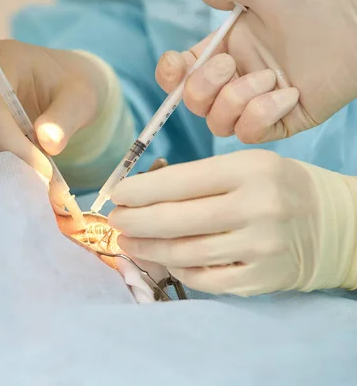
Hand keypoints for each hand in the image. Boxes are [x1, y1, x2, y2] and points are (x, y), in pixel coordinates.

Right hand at [0, 40, 108, 179]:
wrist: (64, 83)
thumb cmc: (73, 87)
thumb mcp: (81, 99)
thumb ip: (65, 118)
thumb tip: (49, 143)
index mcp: (2, 58)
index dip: (15, 145)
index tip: (43, 171)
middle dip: (10, 159)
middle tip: (41, 181)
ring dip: (4, 163)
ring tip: (35, 175)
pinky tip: (22, 167)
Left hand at [108, 150, 322, 296]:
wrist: (327, 222)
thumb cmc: (272, 187)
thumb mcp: (243, 166)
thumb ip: (196, 179)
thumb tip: (139, 195)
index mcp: (250, 169)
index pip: (182, 181)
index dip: (142, 190)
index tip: (117, 194)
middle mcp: (259, 207)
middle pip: (177, 219)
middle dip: (136, 221)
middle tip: (116, 221)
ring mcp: (261, 246)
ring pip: (186, 252)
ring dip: (148, 249)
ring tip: (128, 242)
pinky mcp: (261, 278)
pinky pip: (205, 278)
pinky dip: (178, 269)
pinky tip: (164, 259)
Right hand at [155, 0, 356, 142]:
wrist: (356, 20)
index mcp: (225, 52)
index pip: (182, 76)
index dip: (170, 77)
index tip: (176, 64)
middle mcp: (237, 80)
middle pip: (194, 105)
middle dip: (203, 88)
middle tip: (230, 64)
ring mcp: (258, 103)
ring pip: (219, 124)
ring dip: (237, 100)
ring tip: (272, 77)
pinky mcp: (282, 121)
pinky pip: (250, 134)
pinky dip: (262, 115)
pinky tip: (290, 93)